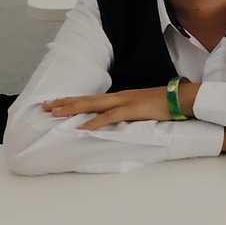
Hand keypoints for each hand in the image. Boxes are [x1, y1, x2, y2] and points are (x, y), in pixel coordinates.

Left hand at [44, 84, 192, 129]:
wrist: (181, 98)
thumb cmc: (165, 104)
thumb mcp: (142, 108)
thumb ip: (129, 113)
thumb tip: (117, 122)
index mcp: (120, 97)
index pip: (91, 99)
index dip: (72, 101)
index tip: (56, 103)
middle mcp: (118, 97)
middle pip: (86, 99)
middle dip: (64, 103)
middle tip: (44, 106)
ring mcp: (124, 101)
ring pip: (92, 105)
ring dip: (72, 109)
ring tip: (55, 113)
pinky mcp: (132, 109)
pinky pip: (109, 117)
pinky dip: (94, 122)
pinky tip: (81, 127)